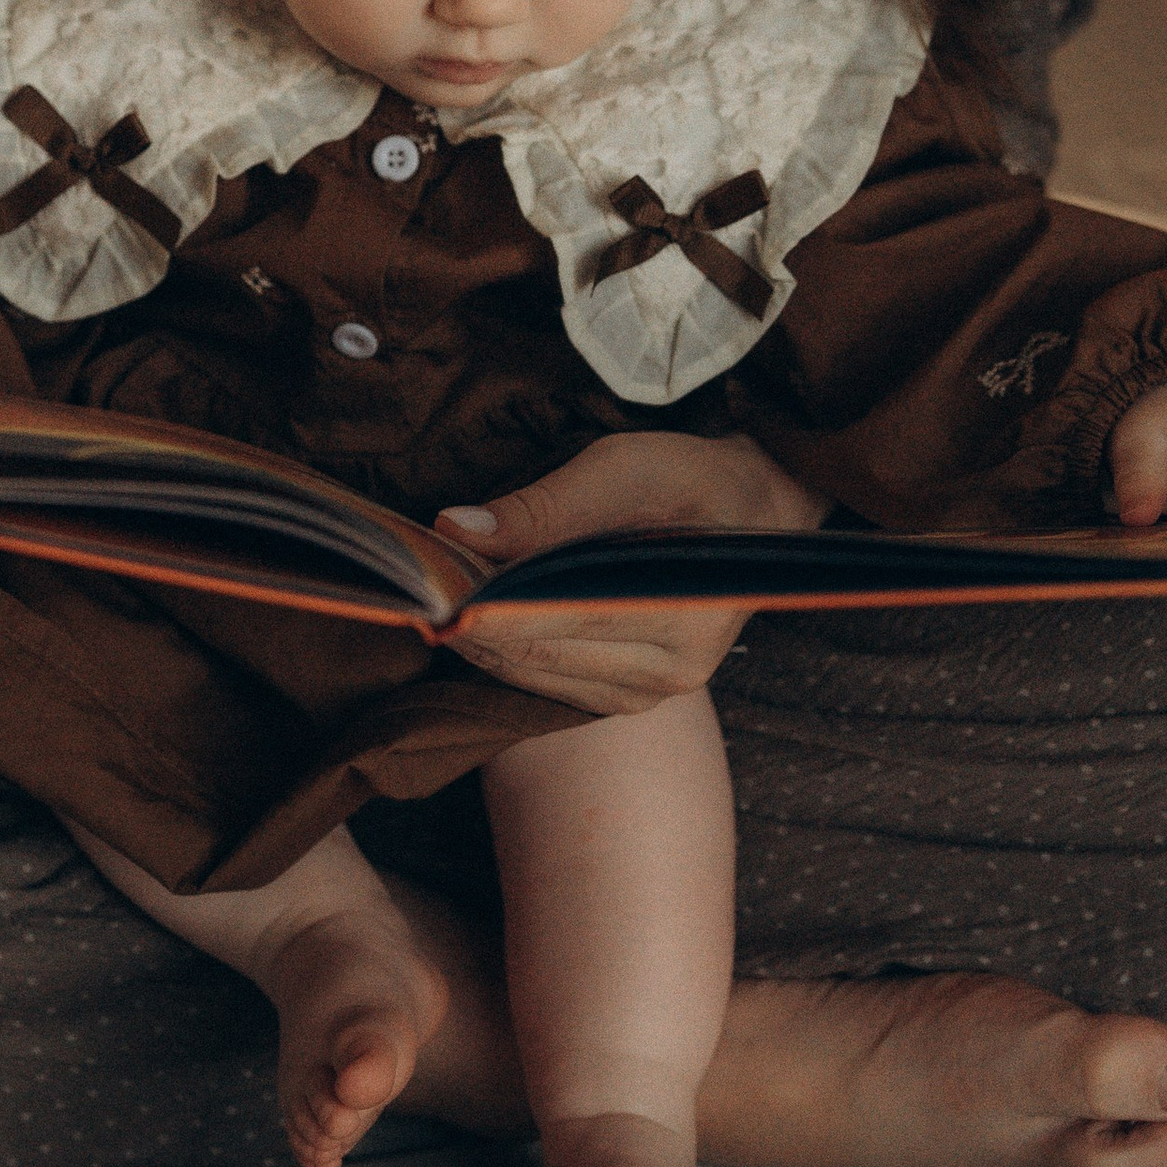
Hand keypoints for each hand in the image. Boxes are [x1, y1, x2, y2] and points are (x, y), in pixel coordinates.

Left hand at [433, 428, 829, 713]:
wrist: (749, 513)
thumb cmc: (691, 481)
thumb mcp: (622, 468)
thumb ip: (541, 506)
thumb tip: (454, 529)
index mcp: (682, 614)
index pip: (555, 619)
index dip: (482, 605)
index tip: (427, 584)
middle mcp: (670, 673)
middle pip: (536, 654)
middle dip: (470, 619)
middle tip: (418, 580)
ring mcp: (650, 695)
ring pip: (532, 676)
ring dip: (480, 638)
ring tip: (440, 592)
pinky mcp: (628, 698)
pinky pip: (547, 683)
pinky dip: (505, 650)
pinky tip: (477, 617)